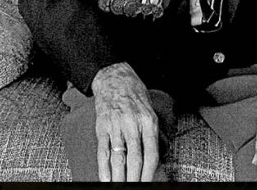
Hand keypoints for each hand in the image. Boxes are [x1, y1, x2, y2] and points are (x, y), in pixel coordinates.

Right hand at [91, 62, 159, 181]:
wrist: (115, 79)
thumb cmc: (135, 96)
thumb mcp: (151, 111)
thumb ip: (152, 133)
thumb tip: (154, 157)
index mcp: (149, 122)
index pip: (151, 153)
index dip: (149, 172)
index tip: (148, 183)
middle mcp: (133, 125)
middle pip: (135, 158)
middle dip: (135, 178)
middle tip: (135, 188)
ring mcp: (116, 126)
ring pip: (118, 158)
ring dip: (120, 177)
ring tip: (120, 187)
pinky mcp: (102, 127)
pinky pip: (102, 151)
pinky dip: (104, 168)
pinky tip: (106, 179)